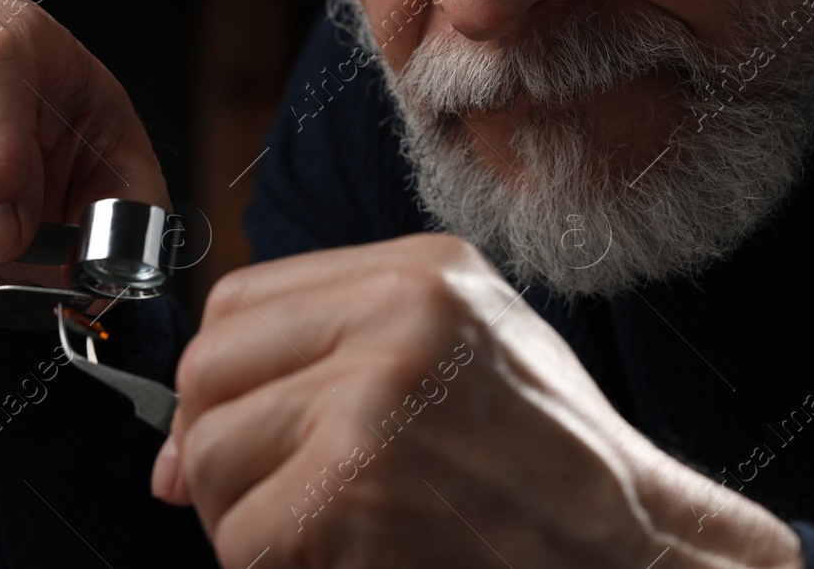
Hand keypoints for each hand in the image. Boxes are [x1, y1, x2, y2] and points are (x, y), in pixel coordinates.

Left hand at [152, 233, 802, 568]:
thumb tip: (180, 435)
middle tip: (265, 496)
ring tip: (319, 532)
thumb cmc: (553, 465)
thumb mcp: (465, 352)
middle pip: (209, 372)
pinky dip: (270, 566)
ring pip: (210, 457)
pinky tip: (339, 563)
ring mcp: (371, 408)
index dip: (219, 375)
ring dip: (241, 515)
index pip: (239, 299)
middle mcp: (395, 323)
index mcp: (421, 273)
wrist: (634, 555)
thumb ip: (335, 352)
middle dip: (213, 448)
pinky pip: (242, 538)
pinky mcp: (350, 498)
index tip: (227, 426)